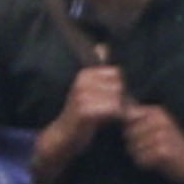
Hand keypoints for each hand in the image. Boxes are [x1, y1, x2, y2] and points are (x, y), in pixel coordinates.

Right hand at [32, 61, 124, 177]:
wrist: (63, 136)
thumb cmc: (83, 114)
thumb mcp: (91, 91)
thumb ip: (102, 74)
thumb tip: (105, 47)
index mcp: (84, 74)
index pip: (116, 73)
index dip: (118, 87)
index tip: (108, 97)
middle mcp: (82, 81)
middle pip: (118, 85)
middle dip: (119, 99)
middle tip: (108, 109)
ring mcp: (82, 95)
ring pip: (117, 98)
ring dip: (117, 110)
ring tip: (105, 116)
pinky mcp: (85, 110)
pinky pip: (112, 109)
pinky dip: (113, 117)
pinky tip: (103, 122)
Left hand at [120, 101, 183, 180]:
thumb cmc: (174, 144)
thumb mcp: (160, 124)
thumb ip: (140, 118)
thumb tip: (119, 111)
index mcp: (158, 112)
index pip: (128, 117)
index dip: (130, 129)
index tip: (144, 135)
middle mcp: (160, 121)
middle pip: (128, 134)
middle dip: (134, 145)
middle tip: (152, 149)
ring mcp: (162, 136)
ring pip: (133, 149)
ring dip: (141, 156)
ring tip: (156, 156)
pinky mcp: (163, 152)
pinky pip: (141, 160)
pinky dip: (146, 165)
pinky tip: (158, 163)